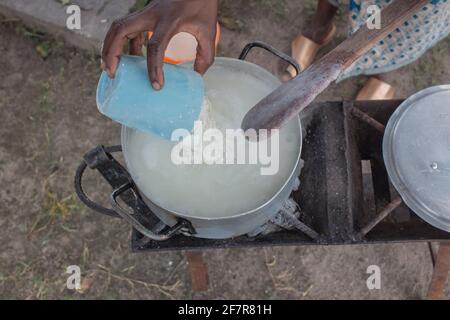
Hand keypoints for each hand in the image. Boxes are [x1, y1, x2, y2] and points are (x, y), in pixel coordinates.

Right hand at [101, 0, 217, 89]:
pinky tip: (130, 60)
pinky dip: (124, 45)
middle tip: (111, 73)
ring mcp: (145, 12)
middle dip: (111, 52)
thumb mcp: (209, 31)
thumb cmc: (203, 5)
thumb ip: (205, 55)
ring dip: (110, 47)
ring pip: (118, 27)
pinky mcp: (145, 14)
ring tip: (110, 68)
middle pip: (120, 30)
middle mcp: (152, 14)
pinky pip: (128, 29)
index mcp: (169, 20)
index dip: (154, 68)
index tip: (156, 86)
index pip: (156, 46)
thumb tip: (196, 77)